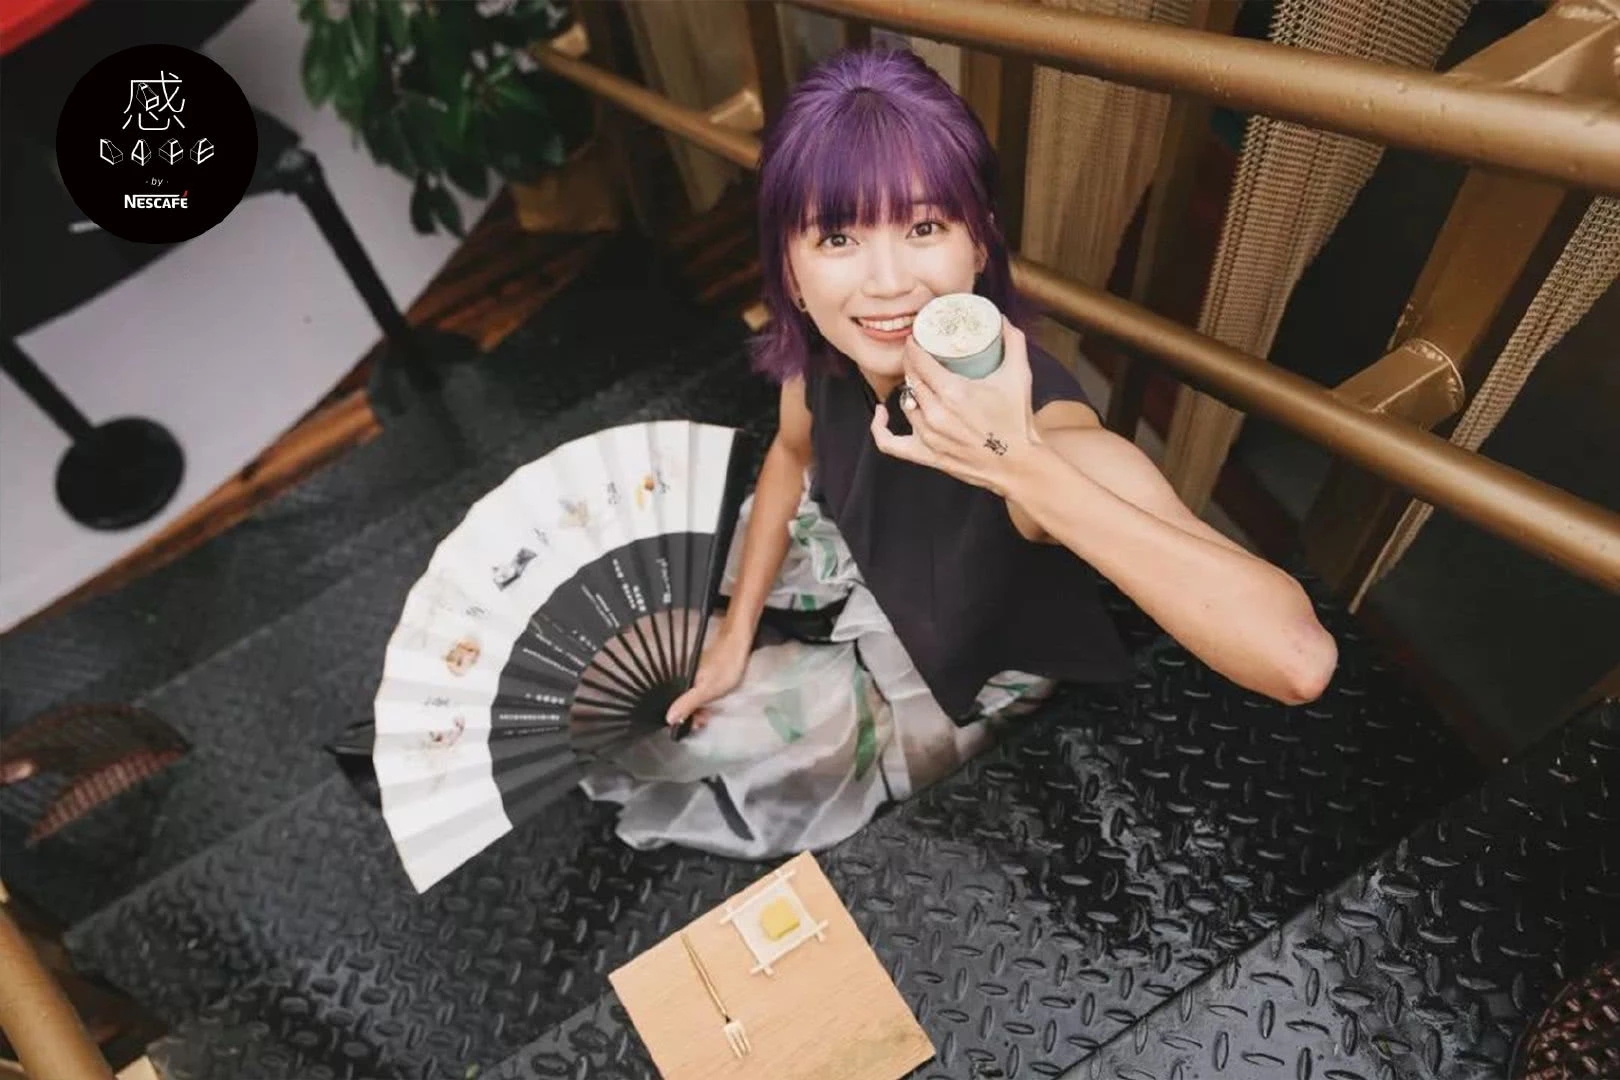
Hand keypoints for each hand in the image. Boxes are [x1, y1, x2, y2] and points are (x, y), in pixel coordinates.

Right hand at [665, 623, 751, 730]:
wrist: (738, 641)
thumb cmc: (726, 666)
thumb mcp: (708, 690)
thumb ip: (688, 703)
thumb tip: (668, 717)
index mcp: (685, 683)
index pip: (678, 706)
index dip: (686, 718)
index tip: (698, 724)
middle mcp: (688, 677)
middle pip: (686, 701)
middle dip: (695, 713)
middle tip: (708, 718)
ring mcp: (698, 673)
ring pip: (695, 695)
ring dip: (702, 705)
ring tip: (713, 710)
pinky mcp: (708, 669)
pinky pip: (703, 687)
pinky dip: (708, 695)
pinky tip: (717, 697)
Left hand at [869, 316, 1039, 494]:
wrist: (1018, 466)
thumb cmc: (1017, 422)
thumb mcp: (1019, 376)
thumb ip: (1013, 343)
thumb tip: (1002, 319)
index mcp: (954, 392)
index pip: (919, 361)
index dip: (913, 346)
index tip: (916, 338)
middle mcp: (936, 413)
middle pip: (911, 379)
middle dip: (912, 363)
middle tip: (919, 354)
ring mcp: (928, 436)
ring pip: (905, 402)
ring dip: (910, 389)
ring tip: (918, 379)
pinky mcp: (925, 455)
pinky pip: (889, 442)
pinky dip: (880, 427)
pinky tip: (881, 412)